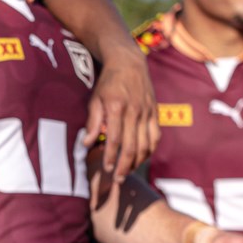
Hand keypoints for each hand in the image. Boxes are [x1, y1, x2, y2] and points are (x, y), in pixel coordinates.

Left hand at [86, 53, 159, 179]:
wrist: (129, 63)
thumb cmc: (108, 83)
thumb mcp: (95, 99)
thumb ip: (93, 122)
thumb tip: (87, 143)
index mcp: (117, 108)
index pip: (115, 139)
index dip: (111, 157)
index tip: (107, 169)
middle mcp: (134, 111)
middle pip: (132, 146)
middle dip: (125, 166)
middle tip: (118, 179)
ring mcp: (147, 112)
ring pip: (146, 144)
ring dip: (138, 161)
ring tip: (129, 171)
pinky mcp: (155, 112)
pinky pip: (155, 136)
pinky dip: (150, 150)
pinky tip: (141, 158)